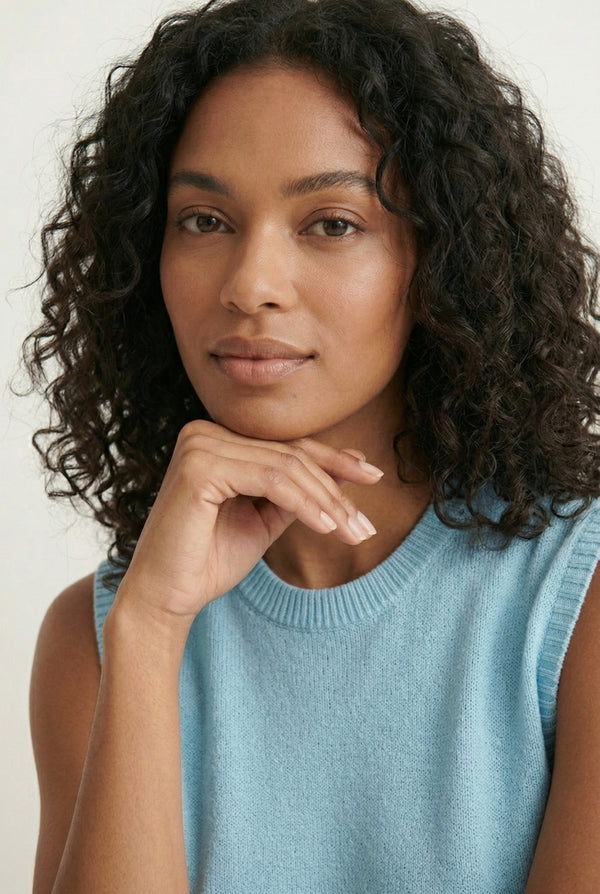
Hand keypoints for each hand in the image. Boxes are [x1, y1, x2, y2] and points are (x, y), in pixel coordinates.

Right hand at [115, 421, 383, 625]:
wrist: (165, 597)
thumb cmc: (208, 560)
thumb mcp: (264, 518)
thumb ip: (296, 492)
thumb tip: (349, 468)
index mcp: (216, 439)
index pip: (286, 446)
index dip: (334, 461)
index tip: (372, 477)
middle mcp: (204, 433)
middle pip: (291, 454)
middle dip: (337, 488)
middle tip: (366, 523)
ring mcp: (199, 445)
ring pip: (287, 467)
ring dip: (328, 501)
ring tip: (354, 531)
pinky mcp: (200, 467)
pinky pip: (272, 481)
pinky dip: (306, 504)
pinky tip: (327, 528)